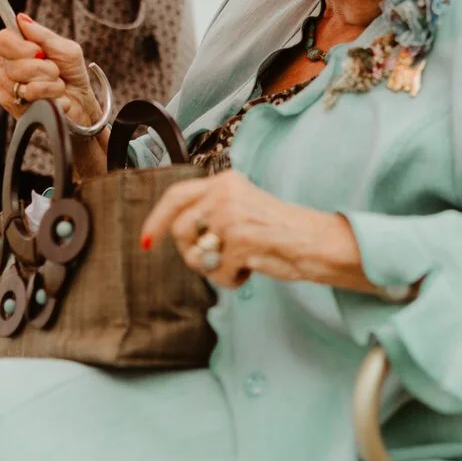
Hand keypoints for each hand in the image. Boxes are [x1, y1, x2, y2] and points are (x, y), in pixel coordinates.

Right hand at [0, 14, 102, 127]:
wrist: (81, 100)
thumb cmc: (71, 72)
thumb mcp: (64, 48)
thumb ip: (43, 35)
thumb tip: (21, 18)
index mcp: (15, 50)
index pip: (1, 41)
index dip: (20, 46)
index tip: (38, 51)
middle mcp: (6, 69)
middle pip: (14, 65)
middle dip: (44, 68)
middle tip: (54, 71)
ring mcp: (9, 91)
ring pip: (26, 84)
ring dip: (51, 84)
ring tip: (56, 85)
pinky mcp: (16, 109)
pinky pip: (34, 98)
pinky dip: (53, 96)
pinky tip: (54, 98)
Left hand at [140, 171, 359, 290]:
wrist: (316, 242)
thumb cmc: (279, 231)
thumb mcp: (241, 207)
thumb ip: (210, 211)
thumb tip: (170, 231)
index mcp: (225, 181)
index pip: (176, 196)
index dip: (156, 220)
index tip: (146, 241)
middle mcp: (224, 192)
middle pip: (179, 229)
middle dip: (191, 252)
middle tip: (215, 259)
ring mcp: (231, 216)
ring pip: (195, 253)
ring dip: (212, 268)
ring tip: (238, 262)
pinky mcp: (239, 240)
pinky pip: (217, 272)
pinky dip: (232, 279)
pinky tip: (252, 267)